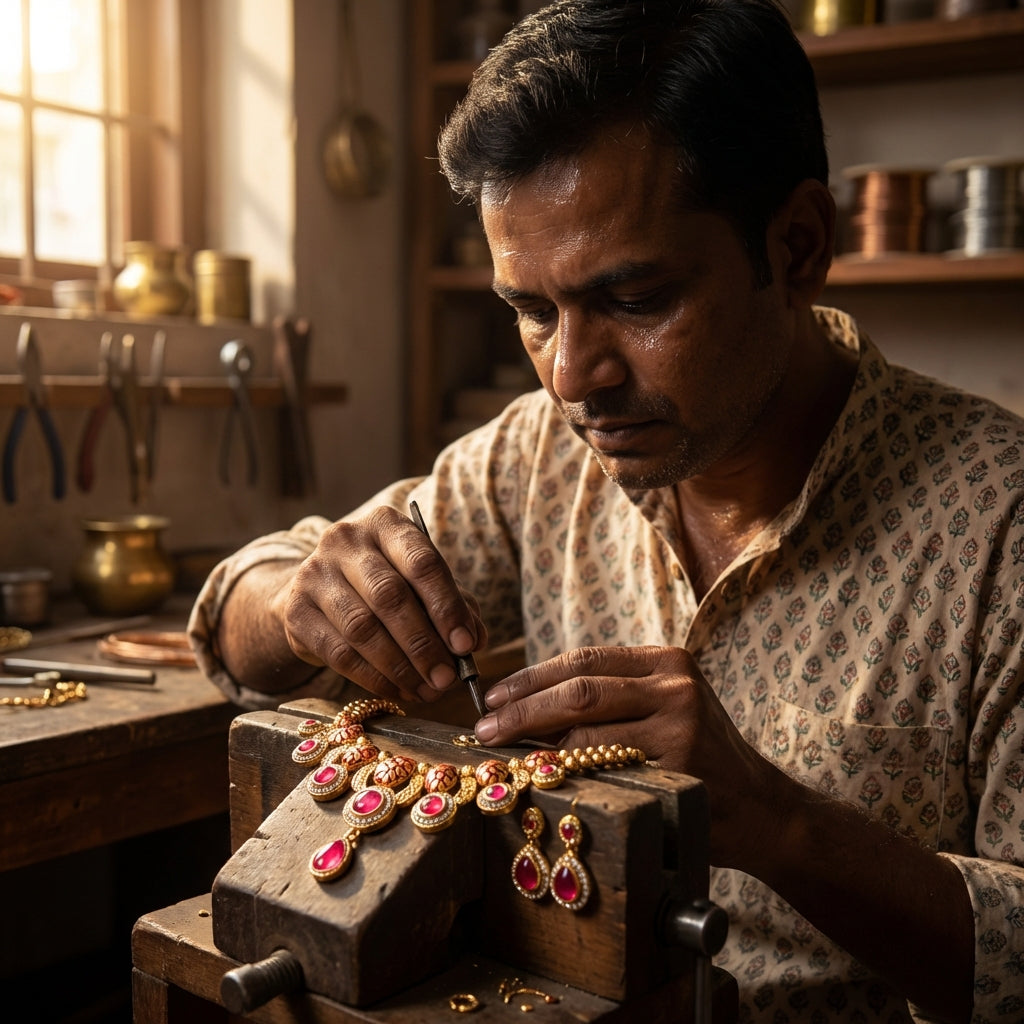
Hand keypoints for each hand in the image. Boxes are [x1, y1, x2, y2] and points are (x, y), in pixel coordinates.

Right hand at [271, 505, 487, 702]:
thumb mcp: (421, 584)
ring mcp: (314, 573)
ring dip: (400, 667)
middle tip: (447, 678)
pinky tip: (397, 690)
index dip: (446, 606)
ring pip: (362, 628)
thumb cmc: (382, 584)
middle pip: (390, 596)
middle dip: (424, 644)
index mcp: (386, 524)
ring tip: (426, 690)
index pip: (421, 562)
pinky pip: (339, 653)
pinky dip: (373, 678)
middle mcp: (346, 540)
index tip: (466, 645)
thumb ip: (454, 605)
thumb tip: (475, 641)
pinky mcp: (295, 611)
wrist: (317, 591)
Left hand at [475, 645, 787, 867]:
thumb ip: (611, 698)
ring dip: (536, 742)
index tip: (492, 697)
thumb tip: (525, 706)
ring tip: (503, 754)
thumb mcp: (662, 709)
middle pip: (578, 688)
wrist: (760, 807)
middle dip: (522, 709)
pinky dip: (567, 769)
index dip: (530, 678)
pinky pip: (606, 763)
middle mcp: (673, 682)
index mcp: (665, 661)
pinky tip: (542, 776)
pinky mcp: (680, 760)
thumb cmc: (697, 758)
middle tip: (485, 729)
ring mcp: (679, 720)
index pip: (582, 660)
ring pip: (586, 726)